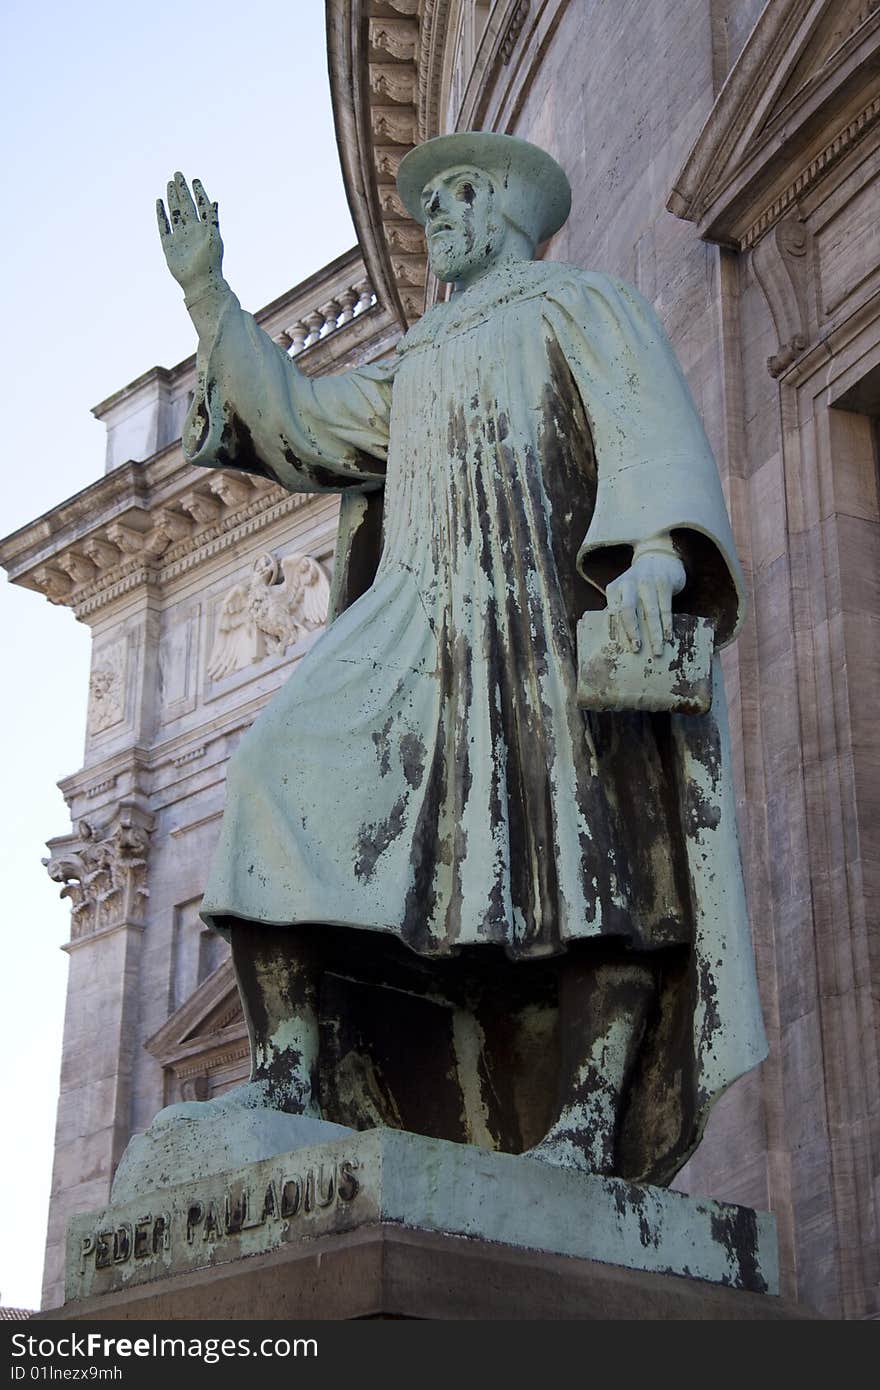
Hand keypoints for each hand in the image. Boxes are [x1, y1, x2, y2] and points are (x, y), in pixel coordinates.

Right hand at [156, 172, 223, 298]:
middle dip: (182, 190)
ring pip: (174, 213)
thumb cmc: (211, 263)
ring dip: (172, 198)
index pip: (201, 206)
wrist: (200, 283)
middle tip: (178, 174)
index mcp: (205, 229)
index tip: (195, 179)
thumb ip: (212, 219)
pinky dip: (161, 214)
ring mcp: (180, 237)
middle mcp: (192, 230)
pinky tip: (159, 202)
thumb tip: (214, 201)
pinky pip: (163, 226)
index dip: (198, 193)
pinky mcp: (169, 245)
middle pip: (185, 205)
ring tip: (170, 183)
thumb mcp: (214, 238)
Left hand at [606, 544, 685, 656]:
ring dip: (654, 634)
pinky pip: (665, 607)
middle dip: (633, 632)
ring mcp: (646, 581)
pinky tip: (668, 636)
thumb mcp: (624, 593)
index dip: (617, 631)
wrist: (659, 558)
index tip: (621, 648)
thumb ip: (620, 612)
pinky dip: (667, 624)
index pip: (613, 613)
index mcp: (614, 588)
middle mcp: (628, 583)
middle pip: (628, 610)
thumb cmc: (638, 584)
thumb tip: (618, 641)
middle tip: (637, 649)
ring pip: (650, 612)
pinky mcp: (664, 582)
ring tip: (658, 650)